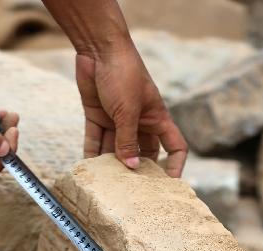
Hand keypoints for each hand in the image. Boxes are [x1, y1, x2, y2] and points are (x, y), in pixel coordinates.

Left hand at [75, 42, 187, 177]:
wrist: (98, 47)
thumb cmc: (123, 73)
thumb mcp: (128, 111)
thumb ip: (128, 141)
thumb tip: (131, 168)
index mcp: (156, 118)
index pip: (175, 146)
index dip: (175, 165)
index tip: (170, 184)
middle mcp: (139, 122)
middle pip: (142, 153)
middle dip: (137, 170)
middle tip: (131, 191)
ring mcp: (117, 120)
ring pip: (115, 149)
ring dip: (110, 165)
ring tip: (105, 184)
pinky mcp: (98, 116)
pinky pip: (95, 140)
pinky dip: (91, 153)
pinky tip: (88, 169)